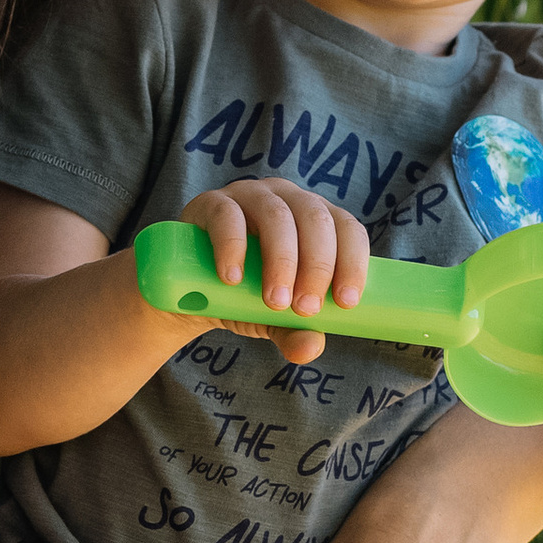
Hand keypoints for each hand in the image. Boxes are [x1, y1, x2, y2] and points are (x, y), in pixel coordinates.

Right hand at [156, 183, 371, 370]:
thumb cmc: (245, 296)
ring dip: (280, 260)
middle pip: (315, 219)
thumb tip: (311, 347)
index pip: (347, 229)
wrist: (190, 293)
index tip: (346, 302)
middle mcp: (289, 199)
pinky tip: (232, 278)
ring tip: (274, 301)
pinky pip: (227, 216)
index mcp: (317, 219)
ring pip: (276, 216)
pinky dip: (233, 247)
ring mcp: (250, 195)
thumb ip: (295, 332)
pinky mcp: (212, 203)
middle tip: (305, 309)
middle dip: (317, 266)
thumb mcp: (274, 319)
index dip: (352, 262)